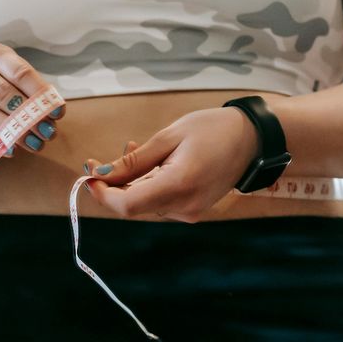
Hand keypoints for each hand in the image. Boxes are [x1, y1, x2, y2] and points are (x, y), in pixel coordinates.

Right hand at [0, 43, 65, 153]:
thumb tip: (54, 115)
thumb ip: (35, 97)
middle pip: (0, 92)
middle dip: (27, 115)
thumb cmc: (1, 93)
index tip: (58, 113)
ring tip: (33, 144)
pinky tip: (12, 148)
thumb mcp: (19, 86)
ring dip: (12, 131)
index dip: (41, 94)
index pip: (19, 72)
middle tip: (47, 133)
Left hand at [83, 107, 260, 222]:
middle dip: (112, 185)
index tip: (89, 175)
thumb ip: (133, 161)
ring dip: (129, 182)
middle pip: (132, 206)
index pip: (126, 206)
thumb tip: (99, 174)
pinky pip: (159, 202)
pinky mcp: (192, 210)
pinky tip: (150, 163)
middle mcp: (184, 206)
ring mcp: (190, 212)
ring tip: (133, 150)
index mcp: (179, 185)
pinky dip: (145, 185)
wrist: (253, 139)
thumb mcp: (168, 137)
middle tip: (100, 159)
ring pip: (143, 203)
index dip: (102, 194)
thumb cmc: (213, 129)